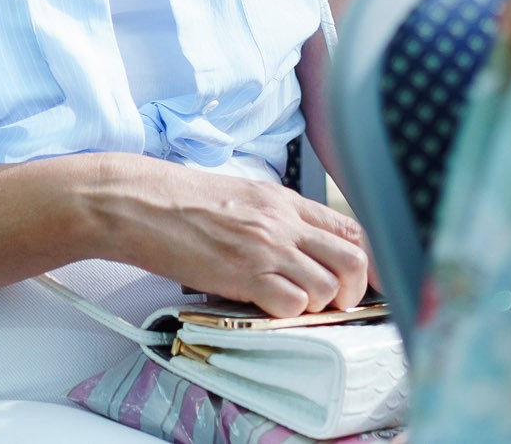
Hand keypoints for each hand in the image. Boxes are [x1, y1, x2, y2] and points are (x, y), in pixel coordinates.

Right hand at [84, 155, 371, 318]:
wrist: (141, 202)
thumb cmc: (183, 200)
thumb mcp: (243, 195)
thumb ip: (278, 217)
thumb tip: (303, 244)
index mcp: (285, 201)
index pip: (352, 227)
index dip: (369, 259)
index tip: (368, 280)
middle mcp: (284, 222)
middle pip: (354, 259)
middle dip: (355, 290)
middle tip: (336, 302)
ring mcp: (266, 248)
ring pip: (329, 288)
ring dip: (319, 306)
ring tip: (295, 305)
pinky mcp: (244, 274)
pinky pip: (292, 305)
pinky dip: (289, 315)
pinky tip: (269, 309)